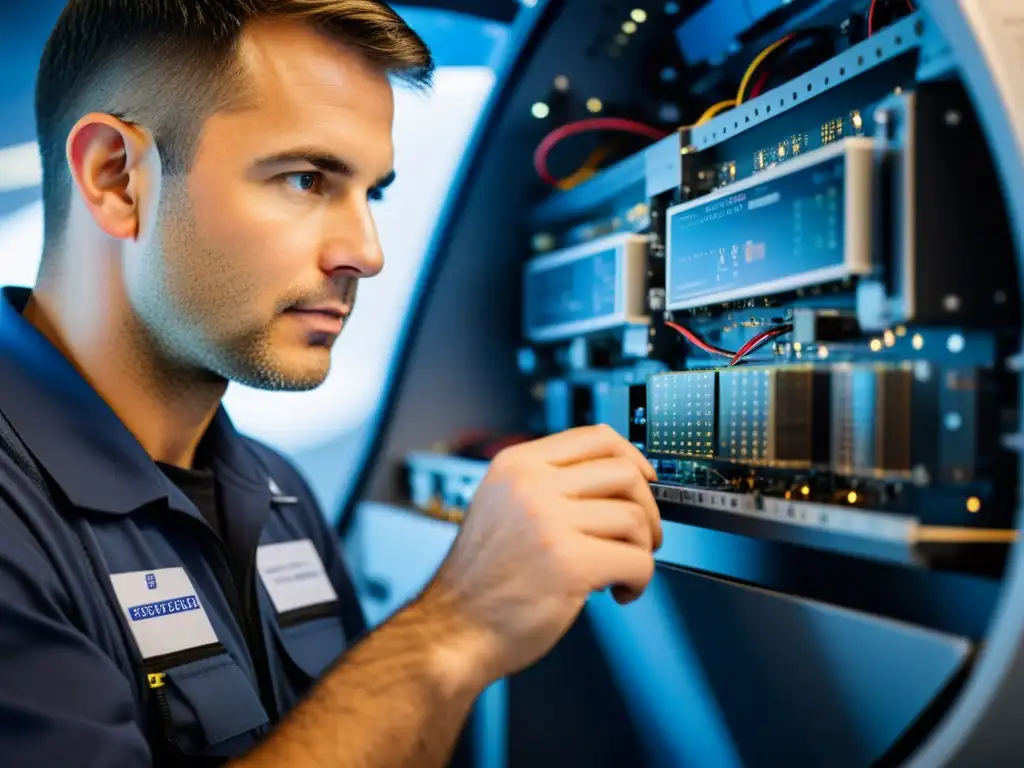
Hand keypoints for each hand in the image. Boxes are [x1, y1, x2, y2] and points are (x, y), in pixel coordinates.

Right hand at [423, 424, 661, 686]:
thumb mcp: (501, 506)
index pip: (595, 437)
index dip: (632, 458)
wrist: (454, 630)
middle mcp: (531, 485)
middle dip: (647, 507)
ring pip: (634, 518)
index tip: (645, 479)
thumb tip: (611, 478)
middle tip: (642, 537)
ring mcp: (550, 522)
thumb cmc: (482, 579)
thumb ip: (545, 485)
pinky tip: (619, 592)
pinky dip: (640, 580)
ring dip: (642, 548)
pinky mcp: (570, 563)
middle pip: (624, 473)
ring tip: (623, 571)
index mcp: (516, 465)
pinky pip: (637, 561)